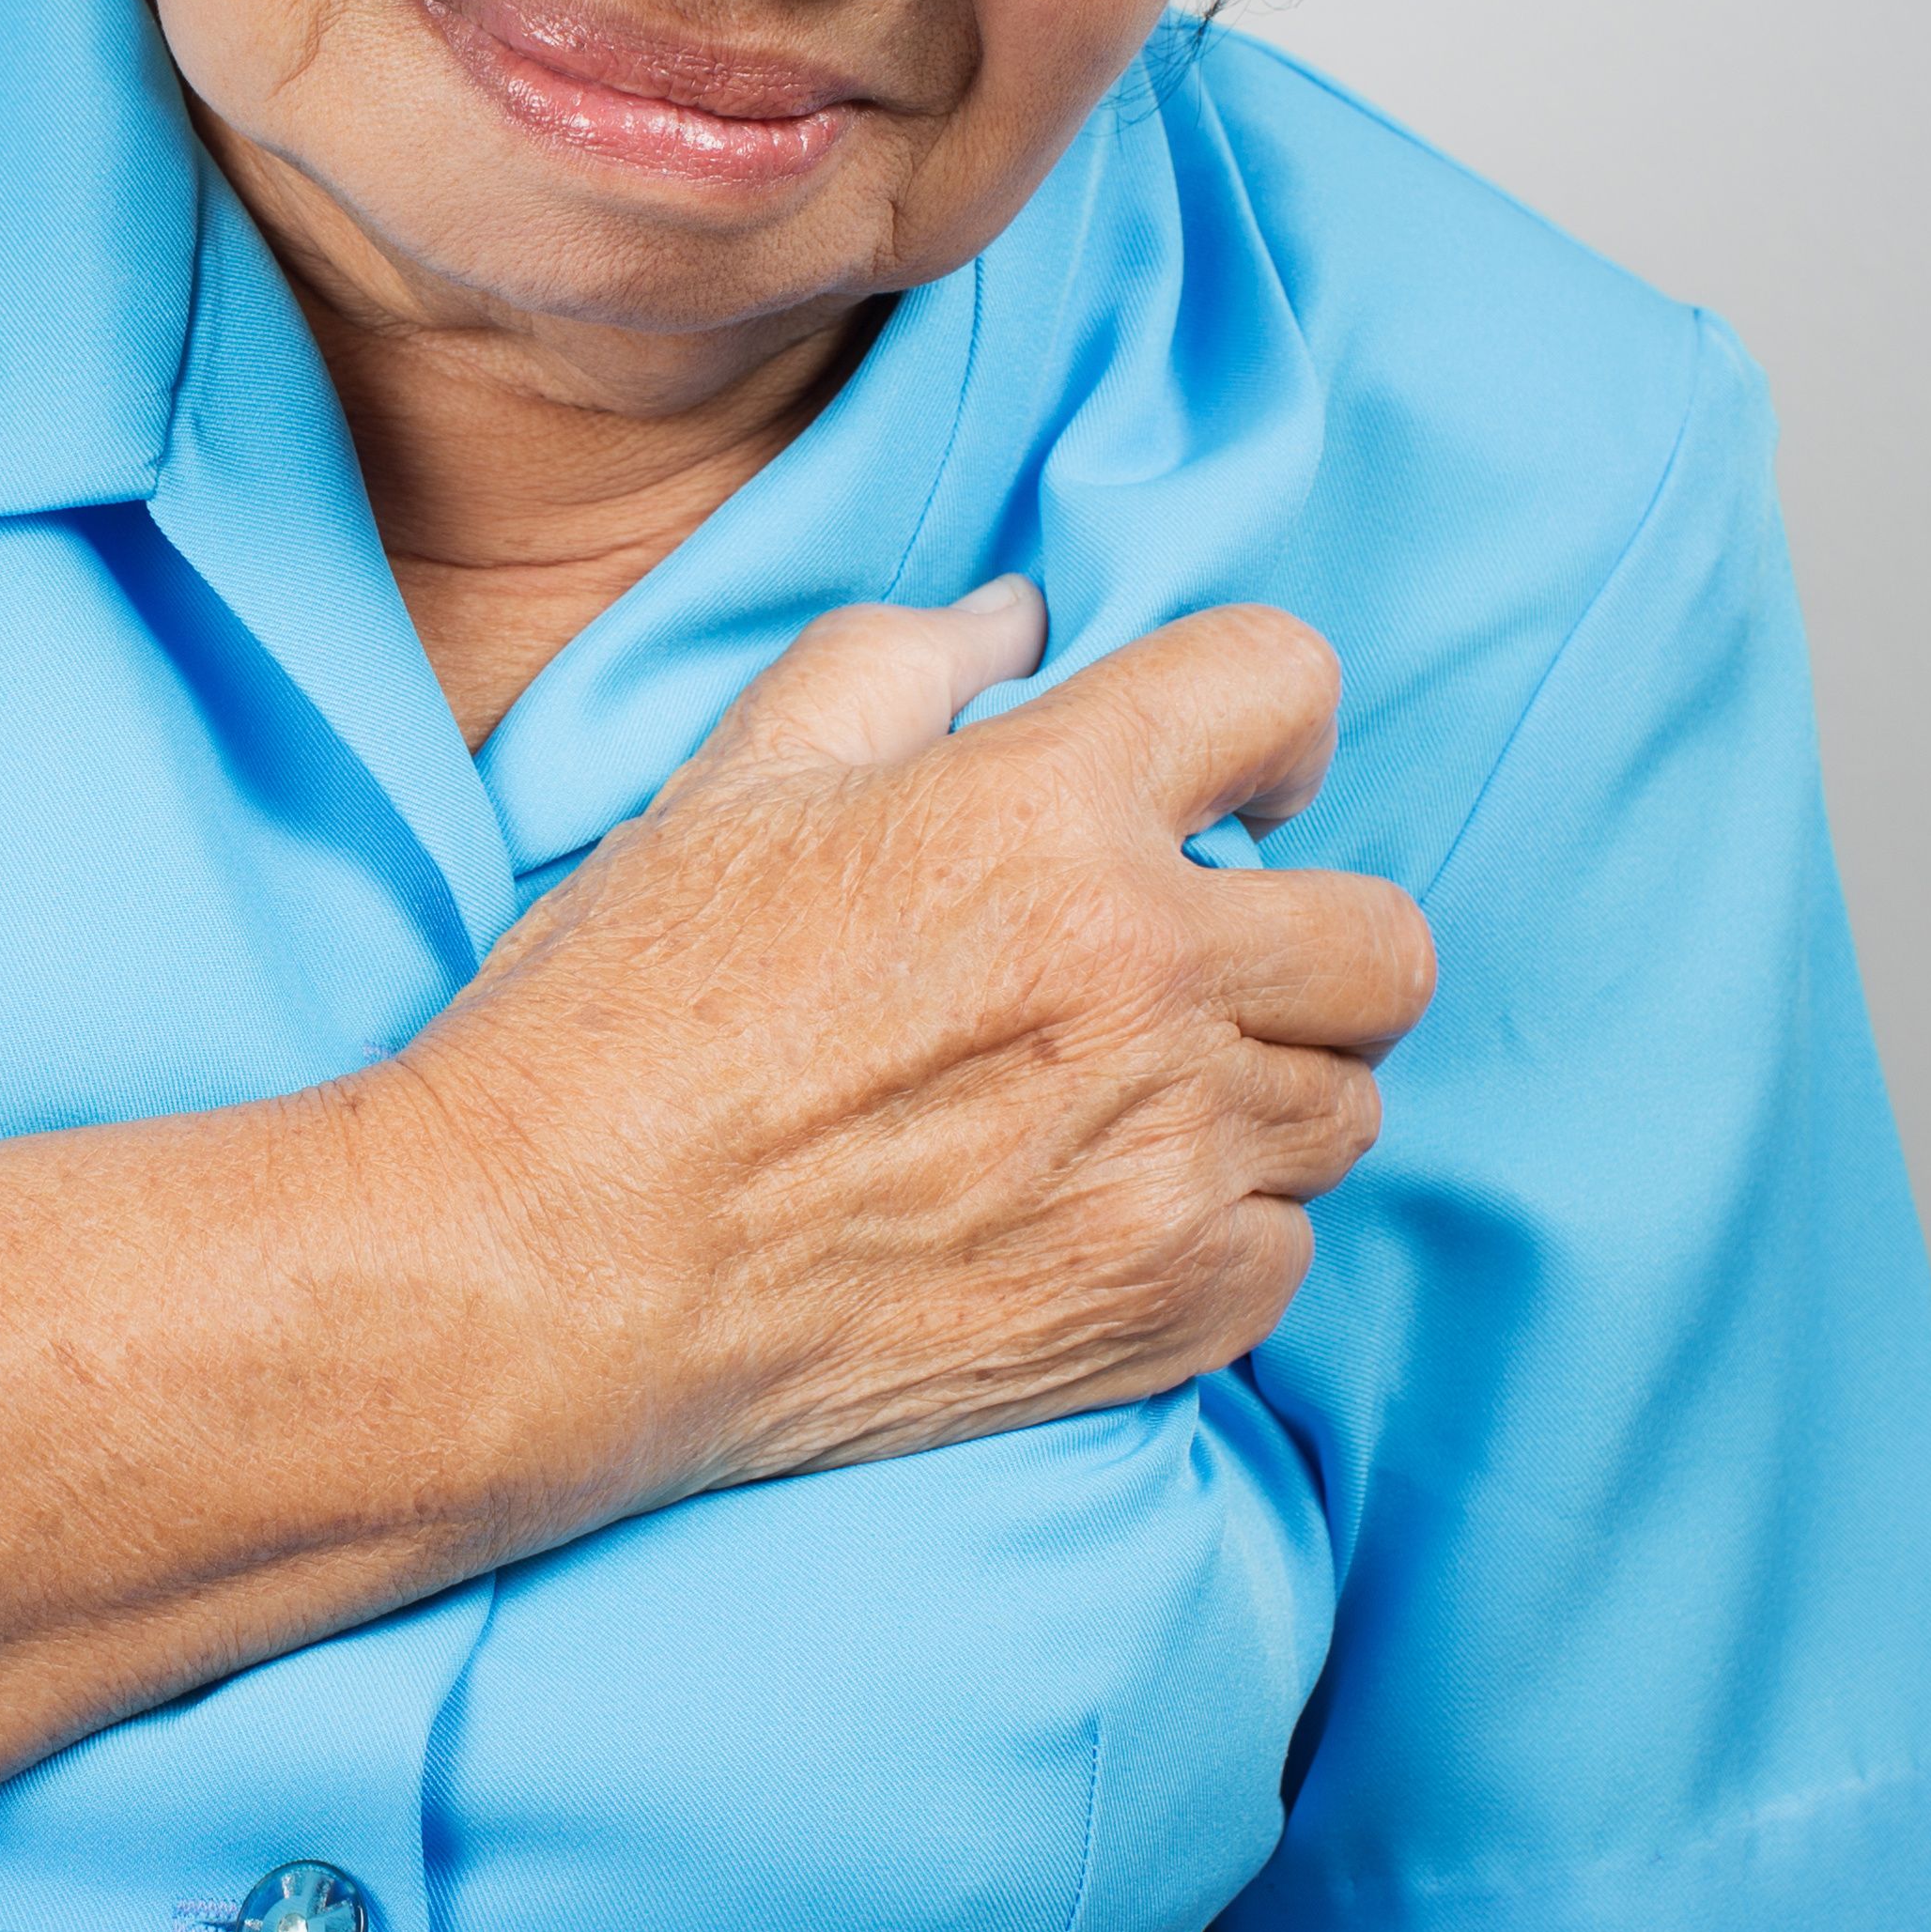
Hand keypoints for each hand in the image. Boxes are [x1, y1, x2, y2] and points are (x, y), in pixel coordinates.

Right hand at [400, 587, 1433, 1498]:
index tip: (1235, 781)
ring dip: (1255, 1092)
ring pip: (1344, 1108)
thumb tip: (1018, 620)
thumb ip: (897, 664)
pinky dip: (1212, 1236)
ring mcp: (1168, 1159)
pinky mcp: (1160, 1311)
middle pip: (1383, 943)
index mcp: (1046, 813)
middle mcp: (1142, 977)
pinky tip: (1088, 1216)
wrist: (547, 1275)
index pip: (1282, 683)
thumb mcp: (734, 783)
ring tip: (1114, 1100)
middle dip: (1309, 938)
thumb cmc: (615, 1015)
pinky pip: (1285, 1252)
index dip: (1267, 721)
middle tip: (1196, 963)